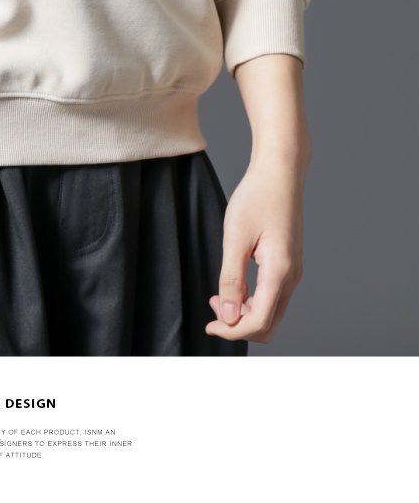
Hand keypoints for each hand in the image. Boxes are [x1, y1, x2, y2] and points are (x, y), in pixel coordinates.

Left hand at [205, 153, 304, 343]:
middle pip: (268, 325)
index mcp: (280, 273)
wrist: (280, 171)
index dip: (232, 331)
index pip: (258, 322)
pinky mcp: (289, 264)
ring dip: (244, 313)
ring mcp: (293, 271)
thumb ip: (231, 279)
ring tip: (218, 295)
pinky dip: (252, 300)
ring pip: (271, 312)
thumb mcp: (235, 237)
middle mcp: (292, 277)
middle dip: (238, 326)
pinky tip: (235, 284)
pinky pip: (272, 296)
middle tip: (212, 309)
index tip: (209, 324)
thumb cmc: (257, 197)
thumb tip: (227, 316)